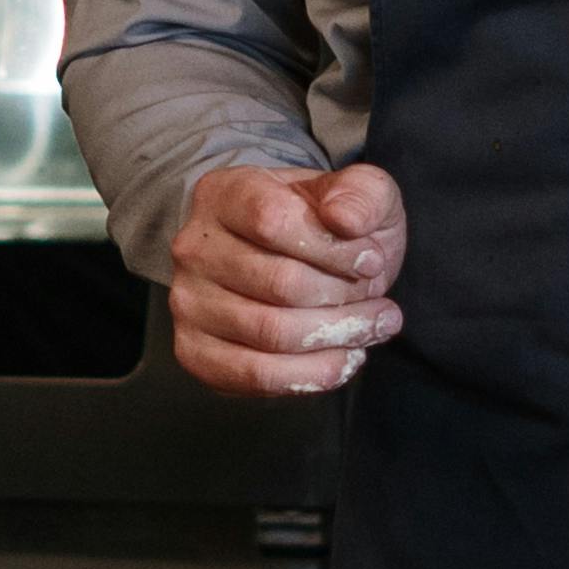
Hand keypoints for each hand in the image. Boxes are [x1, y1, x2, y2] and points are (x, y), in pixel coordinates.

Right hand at [169, 159, 400, 396]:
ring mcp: (188, 302)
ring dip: (337, 338)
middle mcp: (193, 247)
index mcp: (223, 193)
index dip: (334, 249)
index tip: (371, 260)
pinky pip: (255, 375)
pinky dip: (311, 375)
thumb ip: (362, 194)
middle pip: (279, 284)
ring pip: (272, 333)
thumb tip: (345, 220)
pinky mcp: (195, 352)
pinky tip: (342, 359)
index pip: (273, 220)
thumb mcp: (358, 193)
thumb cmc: (325, 227)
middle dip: (345, 299)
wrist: (293, 263)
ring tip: (370, 329)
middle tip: (380, 304)